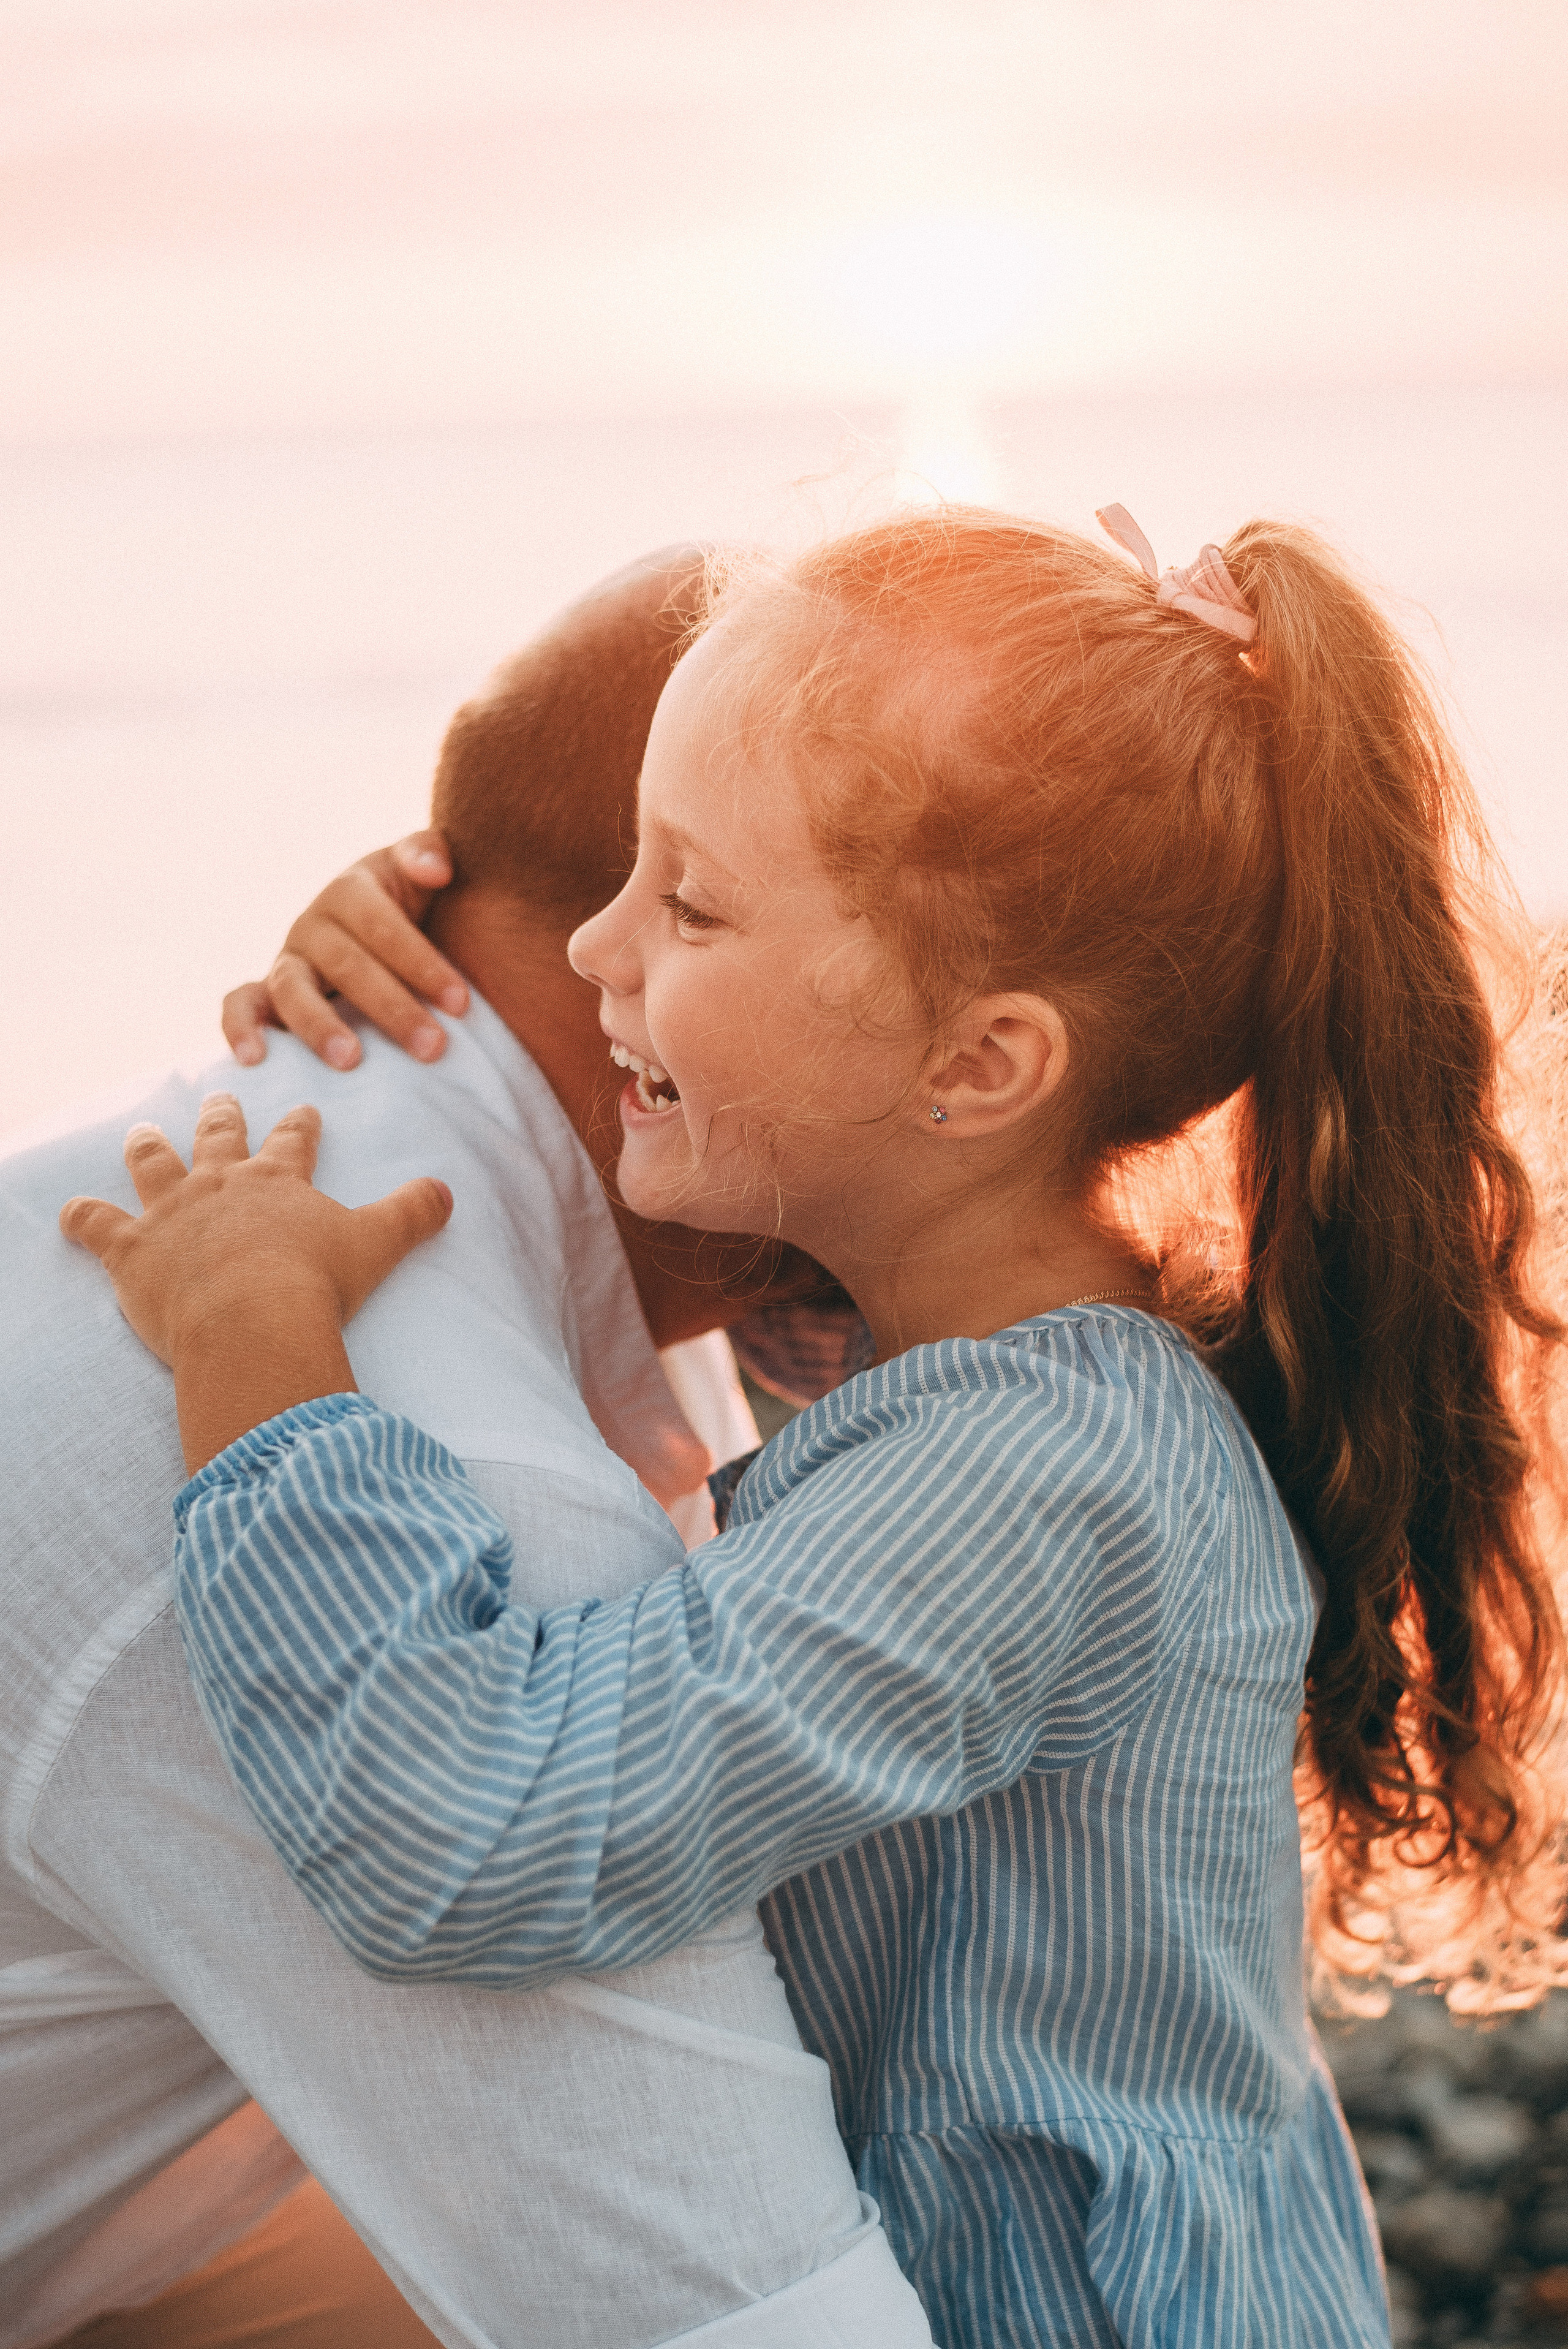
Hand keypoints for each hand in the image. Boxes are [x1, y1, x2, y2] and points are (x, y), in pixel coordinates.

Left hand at [60, 1094, 452, 1470]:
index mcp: (279, 1180)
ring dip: (147, 1148)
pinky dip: (79, 1219)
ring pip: (153, 1165)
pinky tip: (68, 1214)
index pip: (292, 1141)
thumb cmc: (317, 1283)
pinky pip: (95, 1225)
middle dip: (220, 1118)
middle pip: (218, 1138)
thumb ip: (414, 1214)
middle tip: (218, 1101)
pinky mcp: (132, 1249)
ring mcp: (172, 1213)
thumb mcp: (379, 1244)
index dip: (299, 1126)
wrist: (254, 1319)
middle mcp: (222, 1184)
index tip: (303, 1111)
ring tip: (142, 1133)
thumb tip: (449, 1190)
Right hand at [223, 831, 468, 1071]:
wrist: (375, 928)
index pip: (383, 926)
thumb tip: (436, 870)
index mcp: (350, 891)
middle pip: (347, 965)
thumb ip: (427, 854)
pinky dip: (239, 1028)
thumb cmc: (408, 903)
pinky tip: (254, 1059)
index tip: (462, 1003)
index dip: (422, 963)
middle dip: (392, 1008)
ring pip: (292, 989)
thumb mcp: (418, 872)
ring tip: (351, 1061)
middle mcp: (312, 925)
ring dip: (319, 1026)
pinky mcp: (265, 994)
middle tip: (433, 1048)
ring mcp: (286, 960)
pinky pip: (239, 1005)